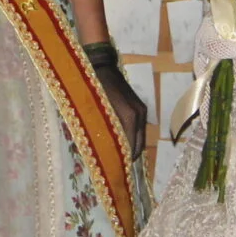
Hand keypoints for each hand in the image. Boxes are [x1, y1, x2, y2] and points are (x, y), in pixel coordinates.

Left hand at [83, 40, 148, 166]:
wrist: (101, 66)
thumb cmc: (94, 88)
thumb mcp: (96, 111)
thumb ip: (103, 131)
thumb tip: (105, 149)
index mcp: (130, 117)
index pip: (132, 146)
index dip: (126, 159)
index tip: (118, 170)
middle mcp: (139, 115)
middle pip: (140, 143)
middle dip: (131, 155)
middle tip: (119, 166)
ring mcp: (141, 110)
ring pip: (140, 135)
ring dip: (132, 146)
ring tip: (120, 155)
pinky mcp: (139, 106)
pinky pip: (138, 127)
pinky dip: (133, 136)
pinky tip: (122, 141)